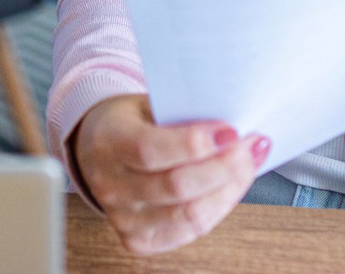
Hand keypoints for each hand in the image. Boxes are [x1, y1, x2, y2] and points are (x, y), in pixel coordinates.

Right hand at [69, 94, 265, 255]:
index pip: (150, 149)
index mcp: (108, 142)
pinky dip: (217, 209)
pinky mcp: (137, 239)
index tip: (230, 131)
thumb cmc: (130, 123)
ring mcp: (123, 217)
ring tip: (246, 166)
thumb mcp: (146, 106)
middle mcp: (110, 185)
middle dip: (223, 168)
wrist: (96, 150)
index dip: (195, 143)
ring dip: (229, 190)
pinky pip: (190, 232)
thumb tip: (234, 131)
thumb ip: (182, 117)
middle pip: (176, 187)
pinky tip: (229, 188)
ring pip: (190, 216)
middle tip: (248, 148)